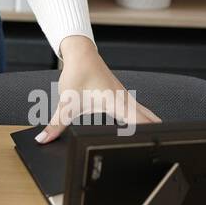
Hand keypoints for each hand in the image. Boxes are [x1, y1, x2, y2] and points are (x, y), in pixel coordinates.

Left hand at [36, 35, 160, 142]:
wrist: (81, 54)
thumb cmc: (77, 73)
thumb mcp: (66, 103)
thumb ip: (56, 124)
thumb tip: (43, 139)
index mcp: (117, 103)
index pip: (141, 123)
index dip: (149, 136)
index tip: (154, 148)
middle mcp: (126, 100)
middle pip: (151, 120)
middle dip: (157, 135)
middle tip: (161, 151)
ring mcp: (127, 98)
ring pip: (148, 115)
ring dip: (152, 127)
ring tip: (157, 145)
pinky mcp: (123, 97)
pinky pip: (141, 111)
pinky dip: (145, 121)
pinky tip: (143, 131)